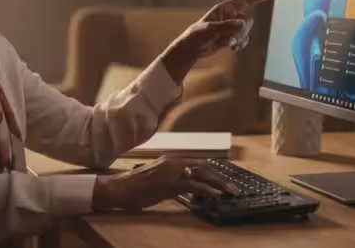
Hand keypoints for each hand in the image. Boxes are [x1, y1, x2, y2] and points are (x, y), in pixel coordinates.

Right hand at [91, 157, 240, 210]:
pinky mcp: (170, 183)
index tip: (223, 178)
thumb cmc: (137, 185)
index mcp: (171, 159)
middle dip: (220, 176)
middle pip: (204, 166)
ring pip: (202, 174)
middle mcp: (173, 161)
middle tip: (232, 187)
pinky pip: (194, 185)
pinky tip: (215, 195)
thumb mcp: (158, 179)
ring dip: (218, 183)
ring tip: (229, 191)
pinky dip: (207, 189)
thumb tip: (191, 187)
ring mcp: (172, 172)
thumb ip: (174, 180)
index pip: (198, 161)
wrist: (121, 188)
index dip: (213, 170)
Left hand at [161, 0, 275, 82]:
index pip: (246, 0)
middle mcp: (230, 15)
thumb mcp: (208, 30)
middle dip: (243, 31)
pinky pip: (244, 39)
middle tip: (232, 39)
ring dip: (241, 39)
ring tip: (229, 44)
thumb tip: (243, 23)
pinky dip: (240, 44)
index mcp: (225, 8)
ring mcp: (231, 26)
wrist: (191, 49)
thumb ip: (226, 26)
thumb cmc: (196, 36)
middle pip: (248, 20)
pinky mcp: (231, 36)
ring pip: (247, 31)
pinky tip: (232, 49)